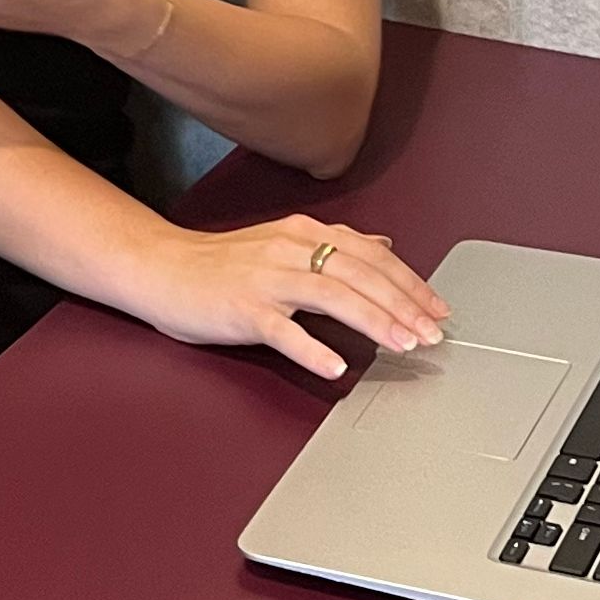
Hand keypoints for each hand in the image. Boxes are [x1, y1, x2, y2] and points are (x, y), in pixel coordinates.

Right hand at [126, 216, 448, 380]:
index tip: (437, 308)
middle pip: (360, 273)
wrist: (161, 268)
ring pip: (332, 295)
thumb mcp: (283, 242)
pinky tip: (336, 367)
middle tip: (433, 334)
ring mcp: (266, 278)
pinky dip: (312, 349)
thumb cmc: (221, 263)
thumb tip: (381, 245)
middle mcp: (290, 249)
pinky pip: (283, 330)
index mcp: (303, 233)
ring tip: (403, 346)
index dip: (410, 281)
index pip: (371, 254)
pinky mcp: (242, 308)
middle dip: (404, 304)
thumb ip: (333, 244)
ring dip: (374, 322)